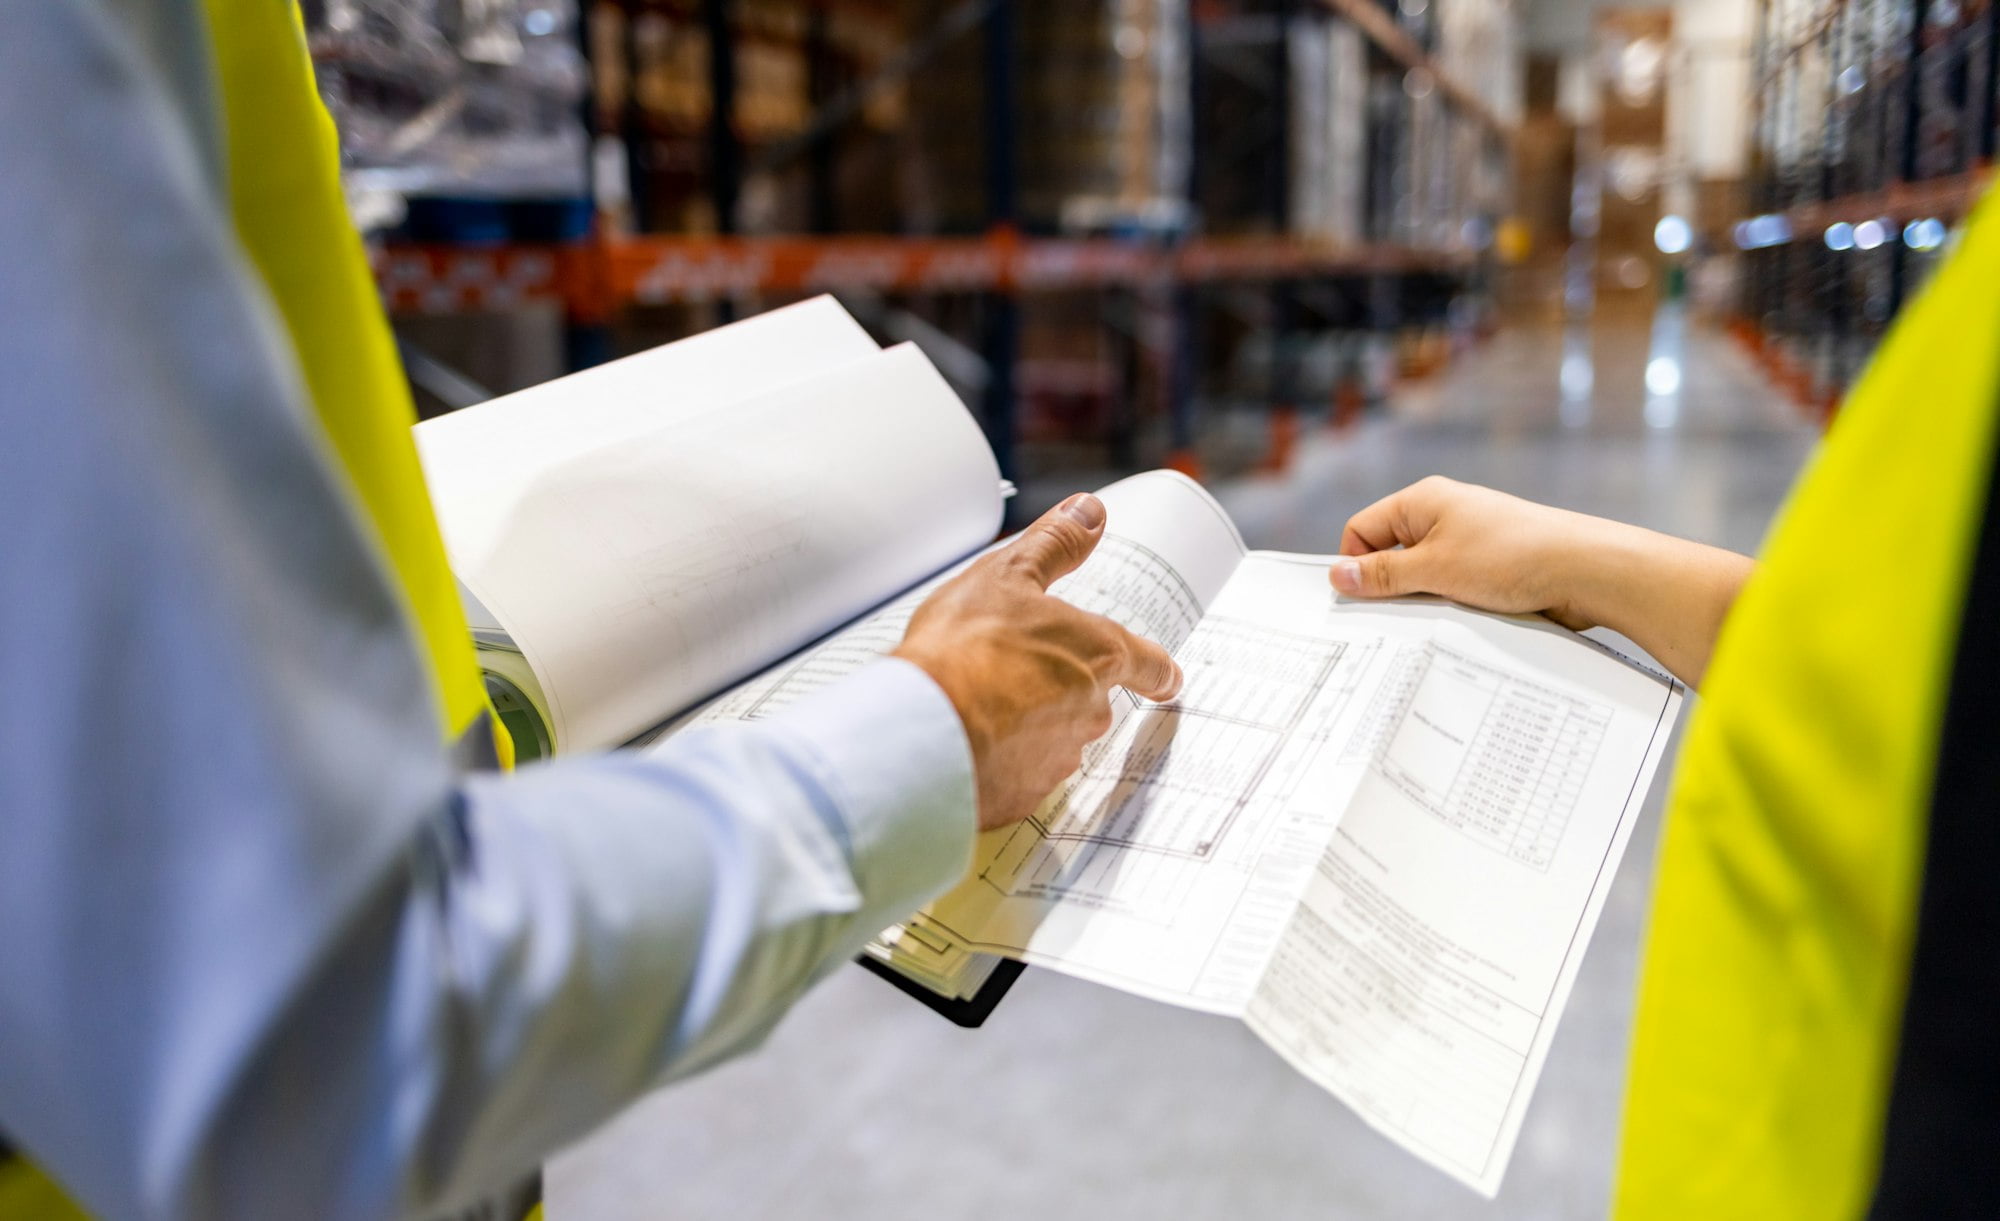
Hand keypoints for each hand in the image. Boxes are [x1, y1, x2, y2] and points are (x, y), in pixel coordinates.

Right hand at [895, 493, 1182, 829]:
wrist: (923, 730)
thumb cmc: (965, 649)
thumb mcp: (1009, 575)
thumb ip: (1055, 544)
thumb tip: (1091, 511)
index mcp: (1096, 654)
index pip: (1149, 664)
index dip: (1157, 670)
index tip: (1166, 678)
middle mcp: (1090, 711)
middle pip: (1091, 700)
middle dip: (1059, 689)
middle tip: (1013, 672)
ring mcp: (1058, 759)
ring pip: (1053, 738)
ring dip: (1026, 724)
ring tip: (978, 704)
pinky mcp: (1023, 795)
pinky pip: (1018, 775)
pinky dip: (999, 760)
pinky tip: (967, 741)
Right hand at [1327, 476, 1754, 688]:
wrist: (1586, 569)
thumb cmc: (1512, 557)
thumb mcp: (1436, 569)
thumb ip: (1384, 575)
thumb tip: (1338, 575)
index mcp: (1422, 501)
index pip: (1361, 530)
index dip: (1354, 565)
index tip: (1359, 602)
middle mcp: (1443, 515)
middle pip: (1390, 553)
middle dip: (1387, 587)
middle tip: (1388, 621)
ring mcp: (1469, 541)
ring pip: (1422, 575)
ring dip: (1421, 600)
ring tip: (1432, 620)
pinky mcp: (1491, 566)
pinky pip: (1451, 586)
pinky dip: (1449, 605)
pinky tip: (1458, 622)